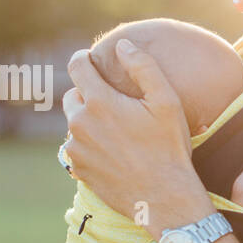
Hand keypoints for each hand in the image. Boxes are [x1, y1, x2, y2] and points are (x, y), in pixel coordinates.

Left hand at [63, 39, 211, 237]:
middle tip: (115, 105)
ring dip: (89, 122)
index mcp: (99, 101)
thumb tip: (122, 44)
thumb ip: (144, 67)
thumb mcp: (167, 102)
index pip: (76, 65)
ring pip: (75, 123)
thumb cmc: (169, 149)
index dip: (84, 58)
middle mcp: (80, 123)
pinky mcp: (77, 169)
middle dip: (89, 94)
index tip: (92, 61)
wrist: (164, 198)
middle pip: (72, 95)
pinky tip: (114, 153)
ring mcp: (75, 148)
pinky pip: (77, 148)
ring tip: (118, 133)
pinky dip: (89, 146)